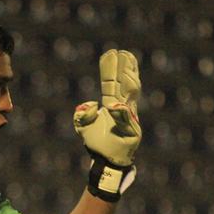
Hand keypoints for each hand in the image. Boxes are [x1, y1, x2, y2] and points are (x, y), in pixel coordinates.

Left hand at [74, 49, 141, 201]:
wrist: (106, 160)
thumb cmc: (97, 144)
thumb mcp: (83, 128)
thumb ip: (81, 115)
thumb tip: (91, 105)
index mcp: (111, 105)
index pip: (111, 83)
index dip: (110, 69)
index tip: (111, 53)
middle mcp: (121, 108)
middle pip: (122, 85)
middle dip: (123, 69)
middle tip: (123, 53)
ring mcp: (128, 117)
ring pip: (130, 95)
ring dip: (128, 81)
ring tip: (128, 68)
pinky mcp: (131, 129)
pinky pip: (126, 117)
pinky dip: (122, 109)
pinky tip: (119, 101)